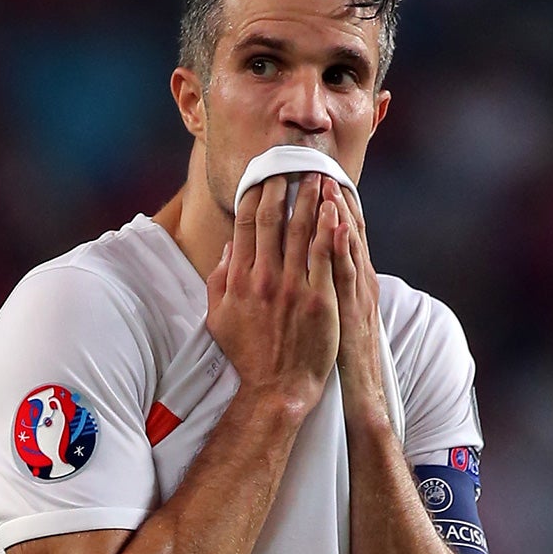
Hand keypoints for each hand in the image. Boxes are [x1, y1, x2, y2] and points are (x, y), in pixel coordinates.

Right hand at [206, 172, 341, 418]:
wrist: (277, 387)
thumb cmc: (248, 354)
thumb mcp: (218, 318)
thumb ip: (220, 280)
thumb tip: (231, 246)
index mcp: (239, 281)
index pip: (245, 227)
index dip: (255, 197)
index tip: (263, 177)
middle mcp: (264, 280)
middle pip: (274, 221)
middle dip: (283, 188)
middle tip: (293, 165)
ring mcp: (293, 289)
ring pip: (302, 232)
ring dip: (310, 199)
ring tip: (318, 175)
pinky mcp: (320, 299)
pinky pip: (325, 255)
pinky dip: (329, 228)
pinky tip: (334, 207)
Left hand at [329, 185, 388, 425]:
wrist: (348, 390)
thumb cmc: (328, 354)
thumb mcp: (328, 314)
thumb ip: (316, 285)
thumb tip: (304, 263)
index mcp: (346, 278)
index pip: (335, 232)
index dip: (325, 203)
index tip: (311, 175)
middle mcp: (354, 278)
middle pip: (344, 228)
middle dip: (331, 196)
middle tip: (318, 164)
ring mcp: (354, 290)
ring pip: (348, 241)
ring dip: (339, 209)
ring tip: (327, 179)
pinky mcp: (349, 305)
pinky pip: (345, 268)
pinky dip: (342, 243)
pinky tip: (336, 220)